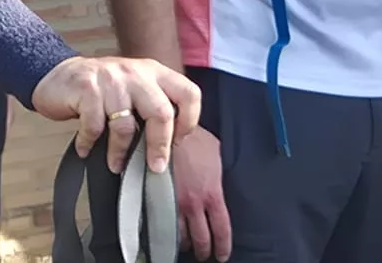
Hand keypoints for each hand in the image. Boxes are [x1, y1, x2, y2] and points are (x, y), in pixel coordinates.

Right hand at [31, 55, 201, 176]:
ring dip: (120, 152)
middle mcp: (136, 73)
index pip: (189, 93)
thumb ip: (151, 109)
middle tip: (154, 166)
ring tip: (115, 164)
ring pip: (126, 124)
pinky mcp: (87, 87)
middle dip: (159, 146)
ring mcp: (111, 78)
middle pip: (161, 112)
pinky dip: (90, 143)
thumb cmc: (101, 90)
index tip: (177, 142)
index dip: (189, 121)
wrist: (59, 74)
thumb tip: (167, 149)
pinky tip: (86, 148)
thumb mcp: (133, 91)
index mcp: (154, 73)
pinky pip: (94, 126)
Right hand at [170, 123, 229, 260]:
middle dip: (203, 251)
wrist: (166, 131)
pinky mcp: (157, 198)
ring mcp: (174, 203)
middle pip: (201, 239)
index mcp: (213, 194)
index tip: (222, 255)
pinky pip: (162, 223)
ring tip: (186, 246)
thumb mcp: (217, 153)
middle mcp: (194, 204)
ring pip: (180, 236)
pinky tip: (167, 233)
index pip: (222, 230)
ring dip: (184, 244)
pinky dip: (166, 232)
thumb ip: (220, 172)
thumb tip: (222, 178)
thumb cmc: (192, 138)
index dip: (223, 246)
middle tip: (204, 255)